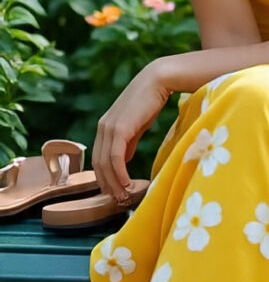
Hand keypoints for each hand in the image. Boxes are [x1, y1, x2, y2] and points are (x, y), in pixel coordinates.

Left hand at [92, 59, 170, 201]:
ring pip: (105, 164)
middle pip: (98, 165)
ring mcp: (108, 128)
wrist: (157, 80)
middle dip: (107, 185)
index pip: (99, 159)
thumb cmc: (149, 101)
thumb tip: (123, 160)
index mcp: (105, 127)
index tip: (115, 192)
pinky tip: (126, 183)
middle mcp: (102, 128)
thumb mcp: (136, 125)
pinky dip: (119, 173)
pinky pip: (115, 157)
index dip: (105, 178)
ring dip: (113, 183)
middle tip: (118, 200)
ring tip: (123, 196)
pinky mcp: (119, 129)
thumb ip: (127, 142)